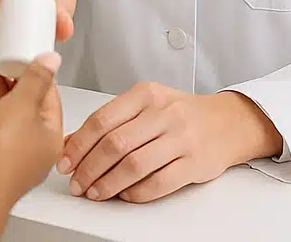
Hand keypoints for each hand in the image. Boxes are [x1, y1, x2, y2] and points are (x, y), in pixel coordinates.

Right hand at [0, 53, 64, 197]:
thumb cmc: (4, 156)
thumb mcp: (23, 104)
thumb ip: (36, 79)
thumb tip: (51, 61)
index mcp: (53, 136)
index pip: (50, 96)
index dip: (37, 73)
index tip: (26, 59)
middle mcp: (37, 147)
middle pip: (29, 104)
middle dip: (15, 81)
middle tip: (5, 64)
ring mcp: (15, 154)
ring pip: (10, 115)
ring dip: (1, 92)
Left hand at [58, 84, 282, 203]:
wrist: (226, 122)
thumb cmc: (180, 112)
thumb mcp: (145, 104)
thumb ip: (112, 120)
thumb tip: (74, 141)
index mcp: (146, 94)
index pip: (103, 119)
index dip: (79, 144)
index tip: (65, 161)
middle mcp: (163, 113)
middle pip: (115, 144)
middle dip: (89, 168)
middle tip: (76, 183)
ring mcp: (180, 138)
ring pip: (134, 165)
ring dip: (108, 184)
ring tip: (95, 193)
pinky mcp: (194, 163)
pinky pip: (159, 183)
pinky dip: (137, 193)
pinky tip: (125, 196)